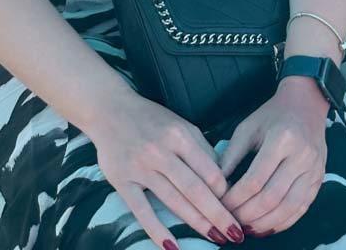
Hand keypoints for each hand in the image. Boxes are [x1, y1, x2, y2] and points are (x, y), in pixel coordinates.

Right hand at [92, 94, 244, 249]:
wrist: (109, 109)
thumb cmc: (150, 118)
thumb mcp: (179, 124)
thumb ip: (200, 148)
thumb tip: (222, 177)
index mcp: (179, 135)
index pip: (209, 169)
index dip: (225, 192)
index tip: (236, 206)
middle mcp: (161, 151)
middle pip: (195, 189)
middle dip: (218, 214)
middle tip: (235, 233)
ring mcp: (140, 167)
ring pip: (173, 200)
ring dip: (197, 223)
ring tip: (216, 238)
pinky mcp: (122, 181)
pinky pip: (141, 209)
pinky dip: (156, 229)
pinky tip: (172, 246)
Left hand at [218, 78, 328, 234]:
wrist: (306, 103)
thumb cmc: (272, 114)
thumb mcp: (247, 127)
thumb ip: (231, 156)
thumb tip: (216, 186)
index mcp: (282, 138)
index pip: (255, 179)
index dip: (235, 198)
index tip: (220, 205)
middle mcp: (301, 155)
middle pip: (272, 197)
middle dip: (248, 215)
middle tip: (231, 221)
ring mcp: (314, 169)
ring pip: (289, 207)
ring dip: (265, 224)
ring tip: (246, 229)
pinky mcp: (319, 179)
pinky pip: (302, 208)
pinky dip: (283, 222)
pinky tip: (266, 227)